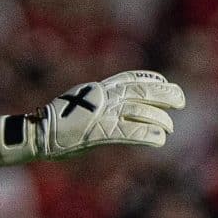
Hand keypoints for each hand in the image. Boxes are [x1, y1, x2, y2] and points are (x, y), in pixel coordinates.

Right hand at [0, 69, 184, 168]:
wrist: (36, 133)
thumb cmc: (54, 125)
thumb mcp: (78, 108)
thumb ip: (96, 107)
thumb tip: (111, 112)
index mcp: (97, 90)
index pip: (129, 78)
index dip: (150, 79)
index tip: (165, 82)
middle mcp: (102, 97)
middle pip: (139, 90)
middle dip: (163, 94)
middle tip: (181, 100)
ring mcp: (100, 113)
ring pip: (138, 110)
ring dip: (158, 118)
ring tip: (171, 126)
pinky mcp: (98, 131)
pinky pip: (128, 131)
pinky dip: (145, 134)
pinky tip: (159, 139)